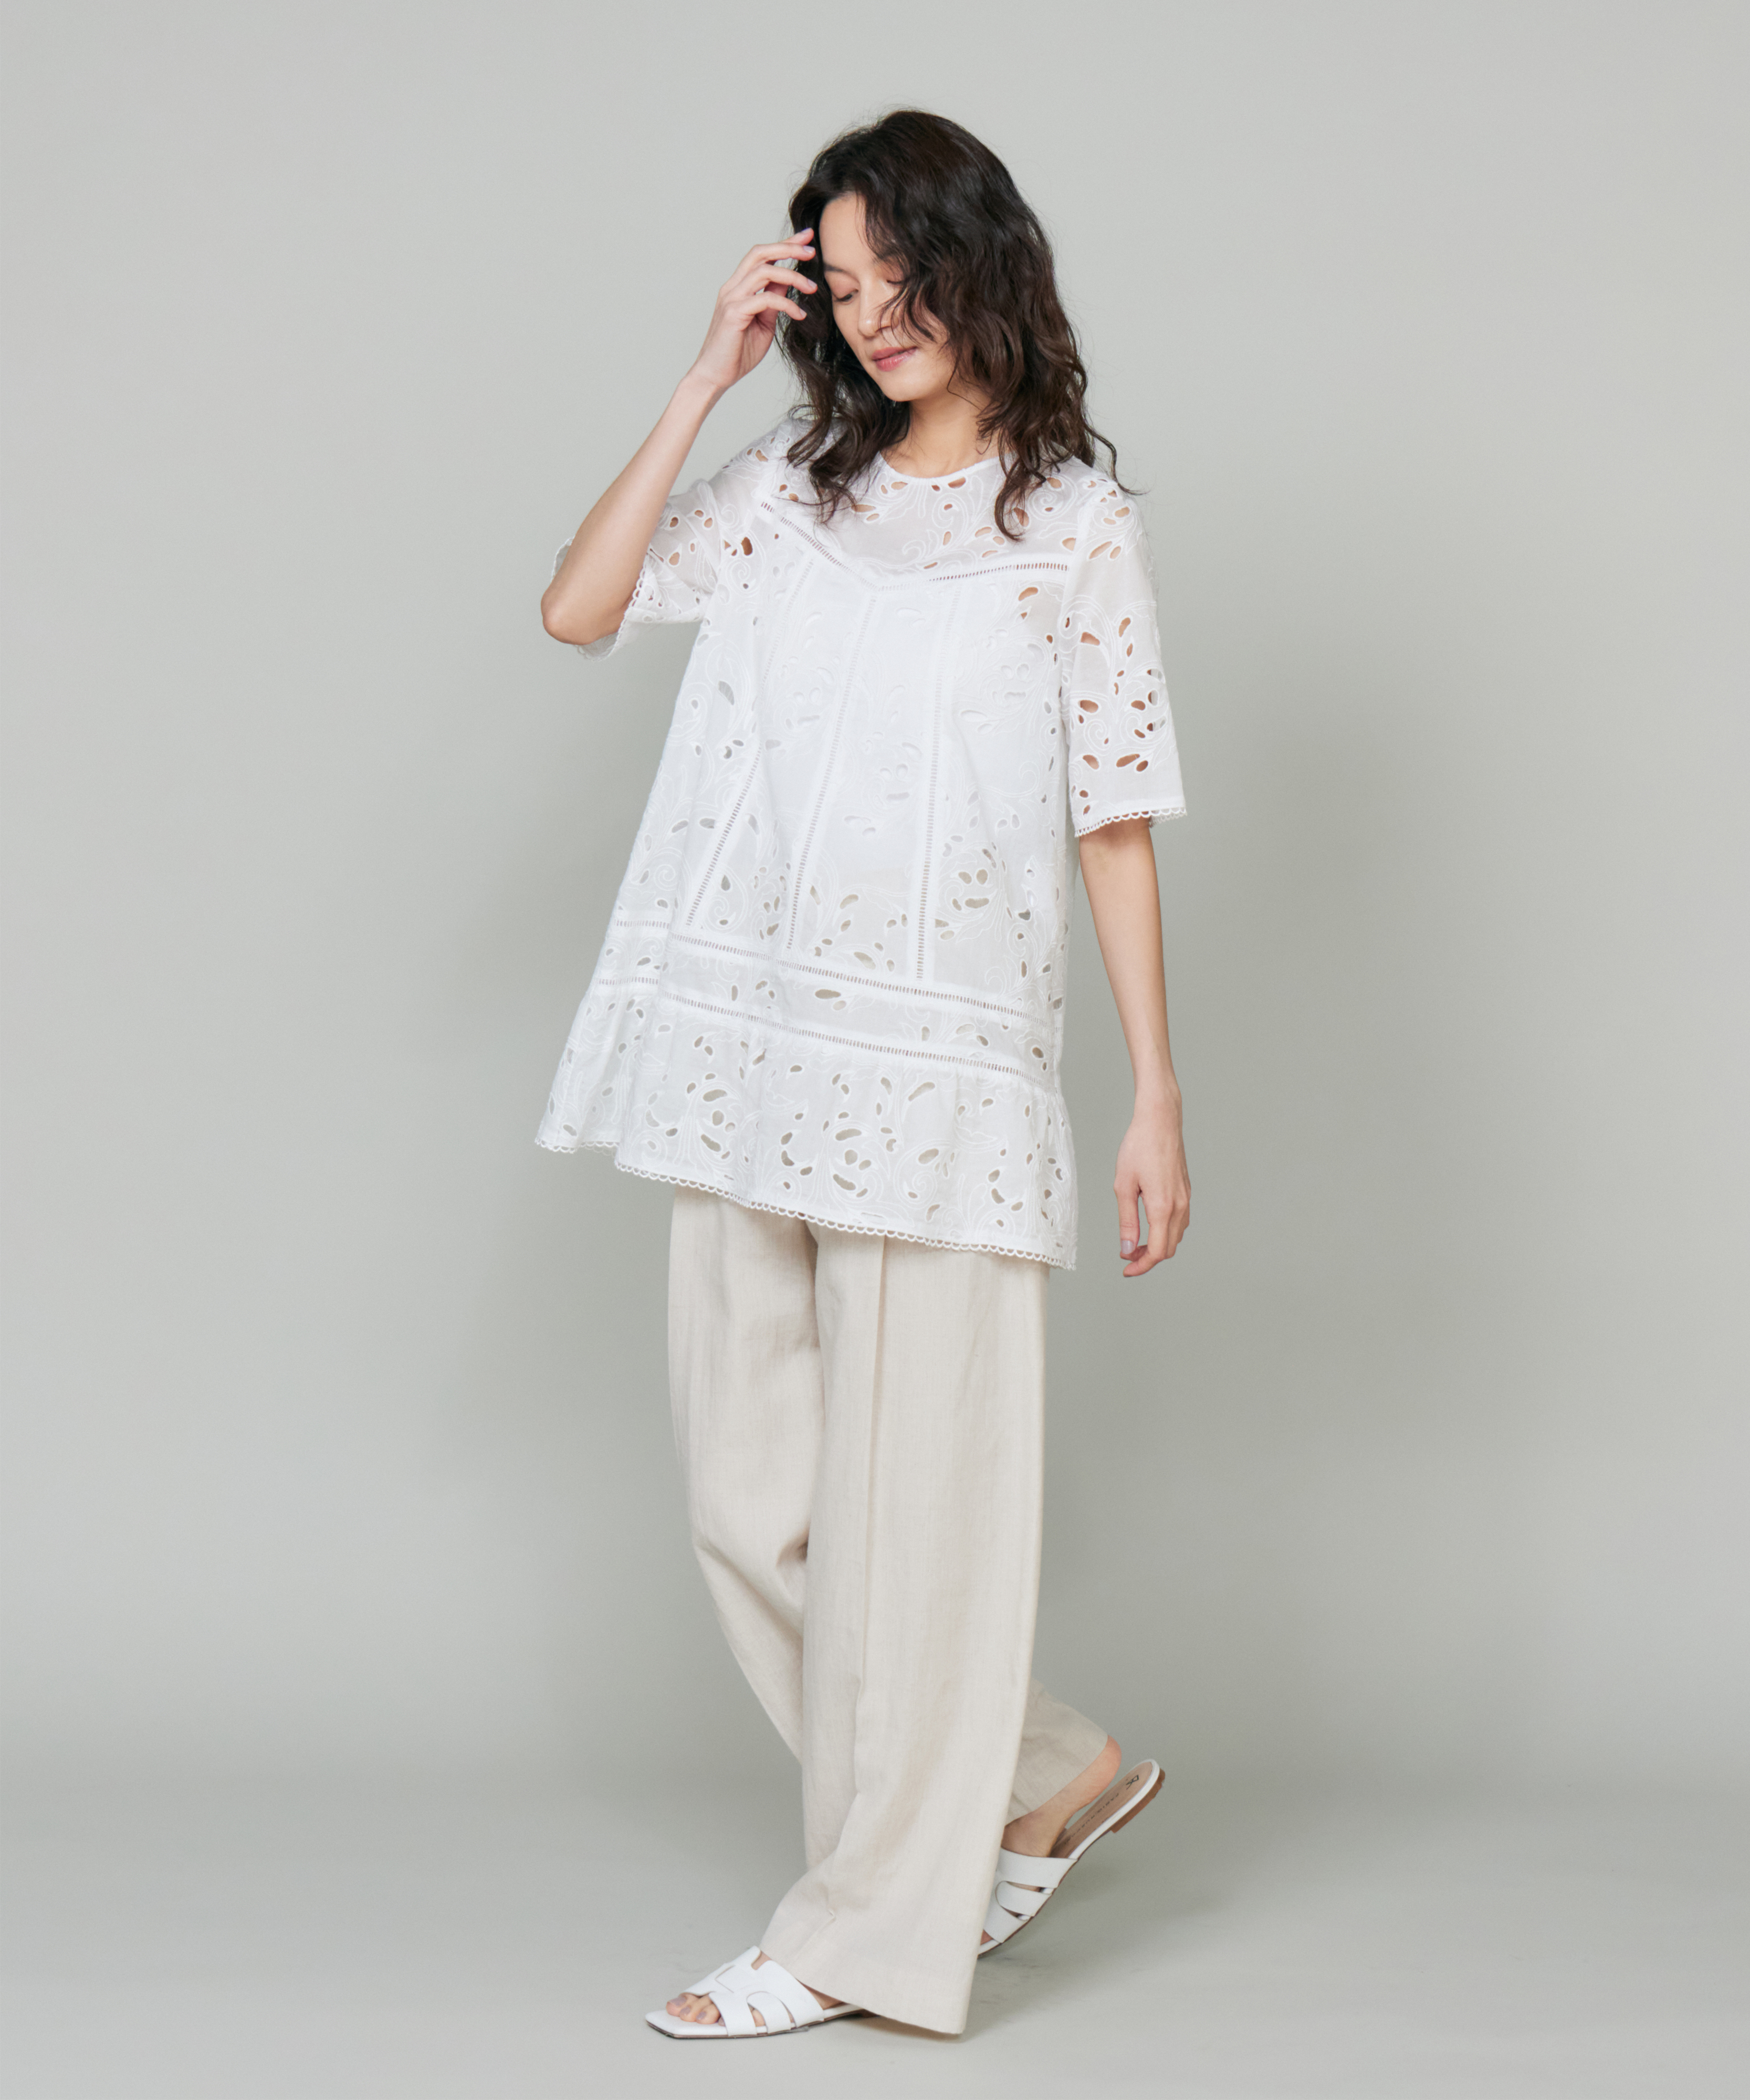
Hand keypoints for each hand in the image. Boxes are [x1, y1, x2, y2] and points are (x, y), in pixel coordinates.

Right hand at [688, 234, 816, 395]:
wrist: (715, 376)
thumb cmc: (738, 352)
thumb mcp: (763, 323)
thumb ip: (773, 302)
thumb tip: (788, 285)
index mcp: (738, 287)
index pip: (762, 257)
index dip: (784, 244)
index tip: (806, 238)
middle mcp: (733, 287)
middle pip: (760, 253)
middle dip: (787, 248)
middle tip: (811, 251)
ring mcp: (731, 298)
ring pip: (764, 271)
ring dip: (792, 276)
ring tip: (812, 288)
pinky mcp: (734, 313)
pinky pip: (765, 299)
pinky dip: (786, 304)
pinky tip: (799, 315)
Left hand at [1114, 1094, 1189, 1277]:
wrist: (1160, 1120)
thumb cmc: (1139, 1147)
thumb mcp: (1123, 1186)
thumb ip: (1126, 1221)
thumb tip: (1127, 1249)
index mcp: (1163, 1207)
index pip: (1158, 1251)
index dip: (1141, 1266)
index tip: (1126, 1270)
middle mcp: (1180, 1206)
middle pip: (1169, 1248)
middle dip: (1148, 1258)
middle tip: (1126, 1257)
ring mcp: (1186, 1198)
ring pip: (1176, 1236)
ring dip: (1158, 1245)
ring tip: (1135, 1243)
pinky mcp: (1186, 1191)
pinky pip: (1180, 1222)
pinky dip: (1166, 1231)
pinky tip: (1149, 1225)